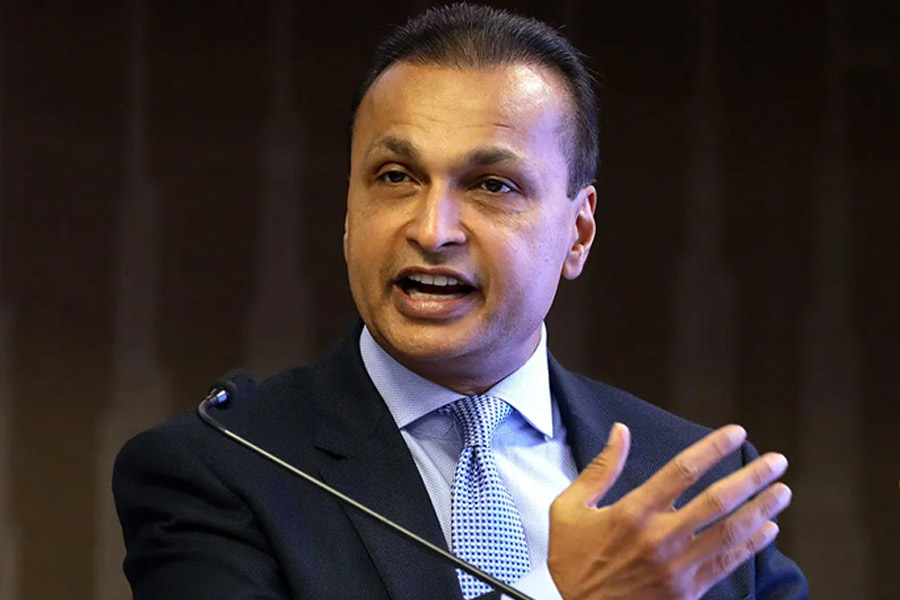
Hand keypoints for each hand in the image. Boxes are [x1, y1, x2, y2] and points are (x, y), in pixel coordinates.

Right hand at [547, 423, 791, 599]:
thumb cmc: (572, 560)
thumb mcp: (569, 509)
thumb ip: (600, 469)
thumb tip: (619, 432)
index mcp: (632, 512)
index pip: (682, 471)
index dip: (713, 448)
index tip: (736, 433)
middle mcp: (660, 537)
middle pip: (717, 500)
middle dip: (751, 477)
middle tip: (776, 461)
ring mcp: (676, 566)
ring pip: (730, 532)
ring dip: (761, 509)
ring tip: (782, 491)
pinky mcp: (686, 591)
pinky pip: (726, 564)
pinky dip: (751, 546)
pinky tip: (768, 530)